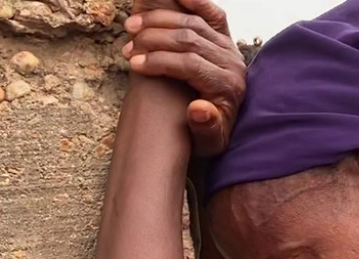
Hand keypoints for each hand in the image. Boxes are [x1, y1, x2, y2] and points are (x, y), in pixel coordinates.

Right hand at [124, 0, 243, 155]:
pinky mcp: (225, 38)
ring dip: (159, 21)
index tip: (134, 64)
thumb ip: (206, 129)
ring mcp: (229, 48)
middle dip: (154, 39)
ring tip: (131, 26)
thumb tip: (199, 109)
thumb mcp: (210, 143)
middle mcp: (232, 64)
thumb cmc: (211, 134)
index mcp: (227, 87)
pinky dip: (193, 2)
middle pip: (189, 40)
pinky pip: (212, 14)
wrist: (227, 124)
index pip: (190, 64)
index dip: (160, 61)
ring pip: (193, 23)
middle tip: (127, 47)